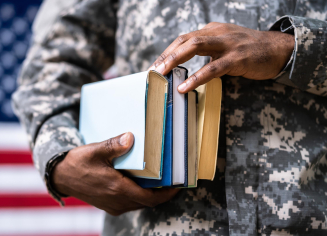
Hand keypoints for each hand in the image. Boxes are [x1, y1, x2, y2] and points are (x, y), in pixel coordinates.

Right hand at [51, 132, 178, 215]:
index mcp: (117, 189)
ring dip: (151, 195)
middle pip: (147, 202)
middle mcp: (117, 201)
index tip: (179, 185)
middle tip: (173, 180)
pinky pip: (130, 203)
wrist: (60, 176)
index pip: (150, 198)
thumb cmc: (77, 163)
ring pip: (139, 204)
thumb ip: (114, 145)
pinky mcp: (108, 204)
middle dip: (162, 194)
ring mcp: (112, 205)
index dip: (167, 194)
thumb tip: (131, 137)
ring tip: (160, 181)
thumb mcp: (95, 151)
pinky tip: (141, 183)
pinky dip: (139, 196)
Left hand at [150, 22, 294, 92]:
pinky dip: (196, 78)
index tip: (155, 65)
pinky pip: (213, 68)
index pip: (183, 39)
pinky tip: (184, 87)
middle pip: (184, 40)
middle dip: (166, 55)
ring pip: (194, 47)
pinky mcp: (237, 58)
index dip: (167, 52)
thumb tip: (186, 65)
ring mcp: (227, 44)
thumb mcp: (225, 45)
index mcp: (212, 30)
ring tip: (162, 74)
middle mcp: (217, 33)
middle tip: (153, 71)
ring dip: (175, 60)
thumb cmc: (250, 50)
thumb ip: (207, 51)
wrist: (279, 49)